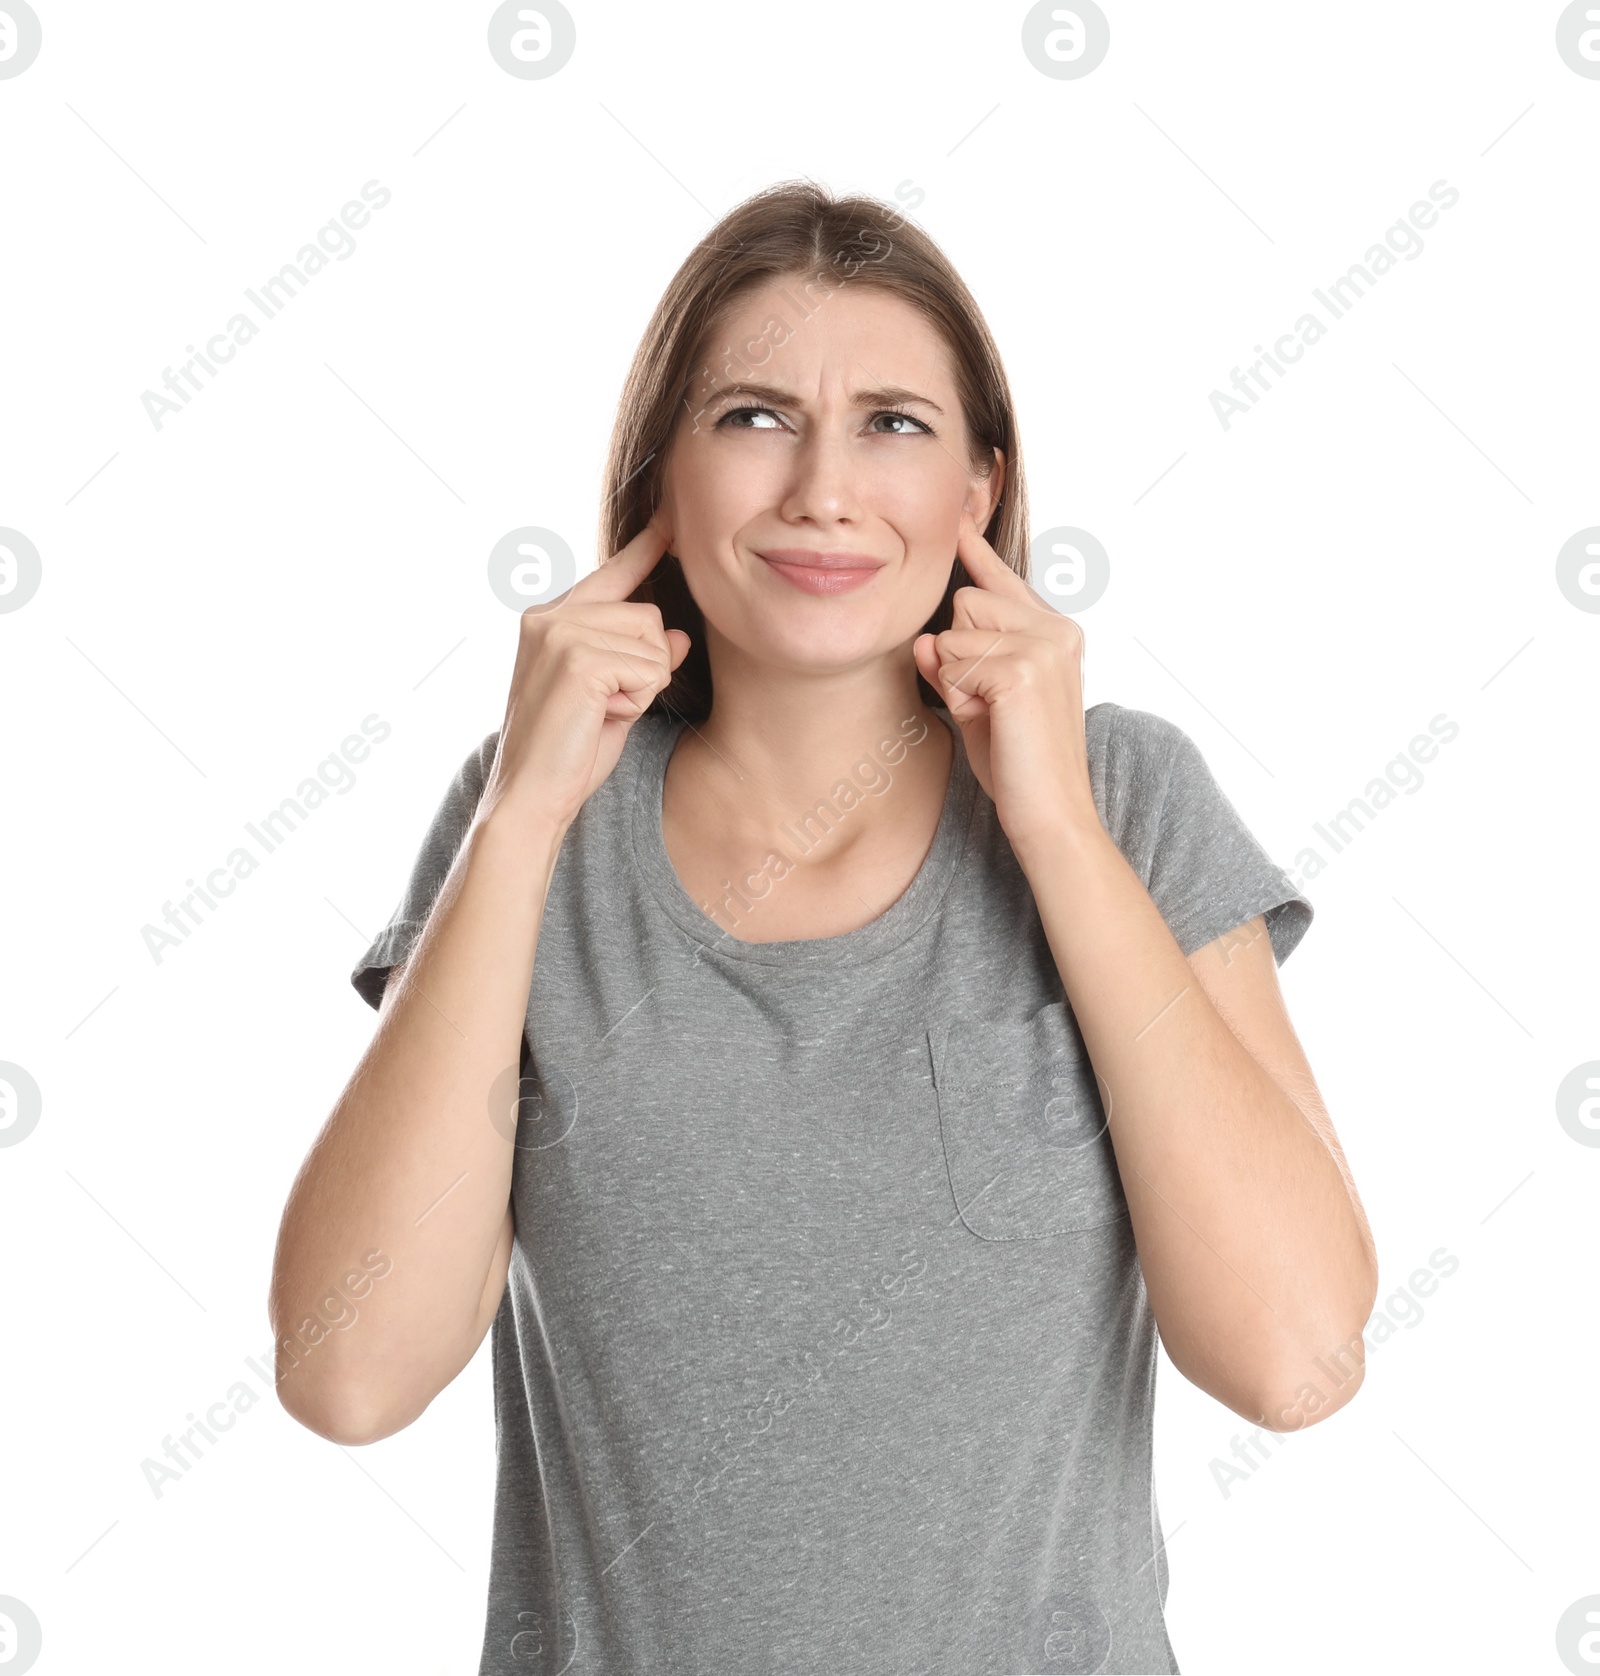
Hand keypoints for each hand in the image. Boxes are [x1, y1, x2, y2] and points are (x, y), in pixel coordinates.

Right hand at [478, 510, 691, 838]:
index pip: (612, 574)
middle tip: (603, 706)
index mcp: (551, 618)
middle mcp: (551, 615)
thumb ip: (642, 659)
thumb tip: (679, 635)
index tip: (672, 517)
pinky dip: (637, 700)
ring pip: (652, 642)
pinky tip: (600, 717)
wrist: (531, 796)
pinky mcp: (577, 659)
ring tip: (599, 712)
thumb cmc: (569, 752)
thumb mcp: (616, 697)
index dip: (647, 546)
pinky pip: (650, 668)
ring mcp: (561, 633)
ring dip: (641, 687)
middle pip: (648, 615)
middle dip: (644, 667)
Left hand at [912, 509, 1097, 849]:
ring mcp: (1043, 646)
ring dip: (958, 680)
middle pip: (965, 602)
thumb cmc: (1019, 764)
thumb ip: (956, 663)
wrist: (1051, 814)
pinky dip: (960, 698)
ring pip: (955, 634)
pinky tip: (993, 723)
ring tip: (994, 717)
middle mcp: (1056, 629)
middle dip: (958, 656)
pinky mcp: (1022, 670)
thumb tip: (924, 640)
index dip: (977, 552)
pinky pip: (952, 664)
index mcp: (1056, 632)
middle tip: (990, 705)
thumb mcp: (979, 703)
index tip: (959, 518)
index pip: (1003, 580)